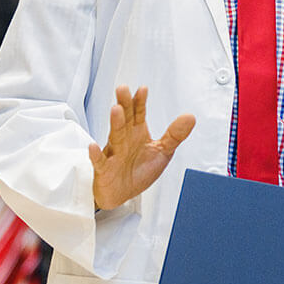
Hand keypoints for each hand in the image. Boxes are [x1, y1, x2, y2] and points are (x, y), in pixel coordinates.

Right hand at [88, 85, 195, 210]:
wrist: (122, 194)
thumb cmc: (139, 170)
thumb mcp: (162, 152)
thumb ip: (175, 134)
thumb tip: (190, 117)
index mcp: (137, 133)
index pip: (138, 113)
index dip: (140, 102)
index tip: (143, 89)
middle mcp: (124, 140)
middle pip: (125, 119)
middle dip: (125, 105)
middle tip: (123, 89)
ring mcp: (113, 153)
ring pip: (114, 136)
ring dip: (115, 123)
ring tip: (115, 110)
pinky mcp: (105, 170)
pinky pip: (99, 162)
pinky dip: (95, 155)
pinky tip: (93, 147)